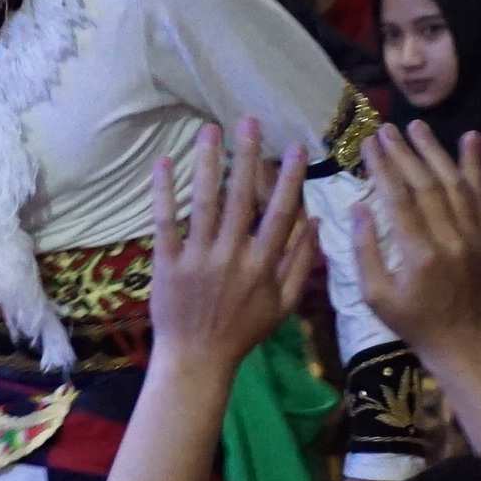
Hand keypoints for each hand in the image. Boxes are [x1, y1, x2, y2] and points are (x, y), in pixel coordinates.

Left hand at [147, 122, 314, 376]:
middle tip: (248, 120)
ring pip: (205, 202)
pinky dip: (164, 192)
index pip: (279, 214)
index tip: (294, 147)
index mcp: (262, 265)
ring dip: (208, 163)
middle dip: (246, 157)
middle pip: (241, 198)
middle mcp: (232, 256)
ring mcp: (198, 258)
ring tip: (210, 130)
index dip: (288, 179)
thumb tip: (316, 224)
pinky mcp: (168, 263)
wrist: (197, 359)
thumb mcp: (283, 305)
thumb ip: (301, 264)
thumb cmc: (242, 332)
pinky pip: (166, 222)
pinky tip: (164, 162)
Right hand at [357, 120, 480, 359]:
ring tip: (416, 126)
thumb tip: (358, 208)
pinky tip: (469, 138)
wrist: (464, 341)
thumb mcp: (376, 297)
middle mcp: (450, 239)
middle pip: (426, 185)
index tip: (368, 144)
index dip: (383, 168)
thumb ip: (365, 252)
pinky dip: (474, 166)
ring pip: (454, 183)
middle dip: (404, 153)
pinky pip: (480, 195)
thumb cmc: (413, 322)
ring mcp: (472, 235)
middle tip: (385, 128)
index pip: (399, 200)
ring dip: (435, 151)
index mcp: (420, 255)